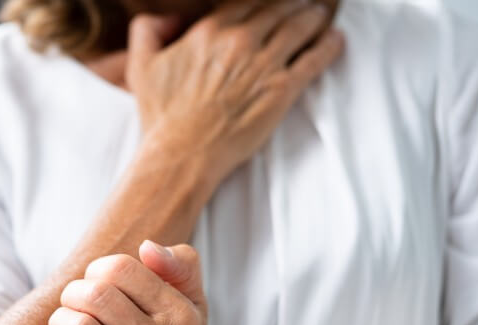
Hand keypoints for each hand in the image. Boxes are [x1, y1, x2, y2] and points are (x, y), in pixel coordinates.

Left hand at [40, 240, 222, 324]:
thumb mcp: (195, 306)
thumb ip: (181, 266)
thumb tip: (146, 246)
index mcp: (181, 316)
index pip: (121, 270)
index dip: (98, 270)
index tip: (96, 284)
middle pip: (95, 296)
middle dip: (73, 294)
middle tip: (73, 304)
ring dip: (60, 321)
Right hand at [126, 0, 343, 186]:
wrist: (182, 155)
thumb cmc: (162, 117)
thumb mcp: (141, 66)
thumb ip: (148, 30)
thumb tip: (168, 17)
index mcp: (210, 31)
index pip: (247, 2)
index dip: (262, 1)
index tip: (271, 4)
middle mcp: (240, 41)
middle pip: (278, 8)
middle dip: (293, 4)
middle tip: (303, 4)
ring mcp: (264, 64)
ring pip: (301, 26)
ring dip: (314, 17)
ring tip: (320, 16)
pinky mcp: (282, 90)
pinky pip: (315, 59)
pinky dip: (329, 45)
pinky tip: (336, 39)